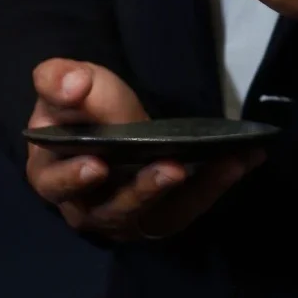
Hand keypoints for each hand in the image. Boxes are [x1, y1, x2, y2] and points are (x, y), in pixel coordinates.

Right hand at [26, 58, 263, 243]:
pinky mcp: (160, 215)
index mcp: (52, 176)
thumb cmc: (80, 107)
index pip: (57, 183)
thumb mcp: (68, 85)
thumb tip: (73, 85)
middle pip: (112, 209)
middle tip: (170, 169)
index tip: (97, 164)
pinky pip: (190, 206)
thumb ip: (60, 80)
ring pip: (157, 214)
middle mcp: (88, 207)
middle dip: (143, 191)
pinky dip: (218, 184)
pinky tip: (244, 160)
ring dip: (193, 192)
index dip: (74, 178)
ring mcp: (128, 216)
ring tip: (224, 165)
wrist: (104, 122)